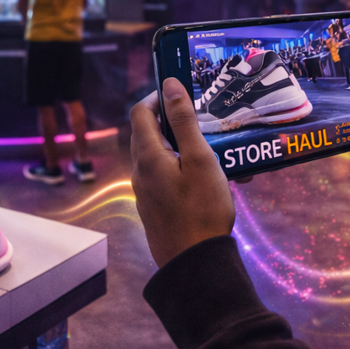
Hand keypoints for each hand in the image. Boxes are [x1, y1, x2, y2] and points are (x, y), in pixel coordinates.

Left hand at [129, 78, 235, 267]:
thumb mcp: (200, 159)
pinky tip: (206, 179)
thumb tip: (170, 85)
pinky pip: (162, 176)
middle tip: (201, 120)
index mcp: (147, 156)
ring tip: (211, 150)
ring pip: (157, 156)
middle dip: (171, 121)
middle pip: (147, 133)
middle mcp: (139, 171)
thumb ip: (184, 121)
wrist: (194, 263)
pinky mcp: (154, 207)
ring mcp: (144, 191)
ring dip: (178, 146)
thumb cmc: (202, 209)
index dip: (158, 97)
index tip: (181, 94)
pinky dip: (180, 167)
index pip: (140, 112)